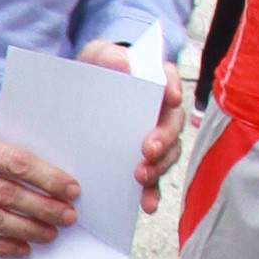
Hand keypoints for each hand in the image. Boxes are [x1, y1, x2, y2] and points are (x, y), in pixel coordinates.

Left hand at [83, 39, 185, 213]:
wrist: (84, 94)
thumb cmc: (97, 71)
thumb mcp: (98, 57)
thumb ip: (106, 55)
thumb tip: (121, 63)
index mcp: (153, 82)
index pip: (170, 80)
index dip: (173, 88)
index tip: (171, 97)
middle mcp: (161, 110)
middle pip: (173, 124)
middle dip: (163, 139)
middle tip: (147, 150)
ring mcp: (155, 137)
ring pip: (168, 153)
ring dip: (158, 167)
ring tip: (141, 177)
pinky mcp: (144, 161)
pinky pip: (154, 178)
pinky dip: (152, 191)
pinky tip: (146, 203)